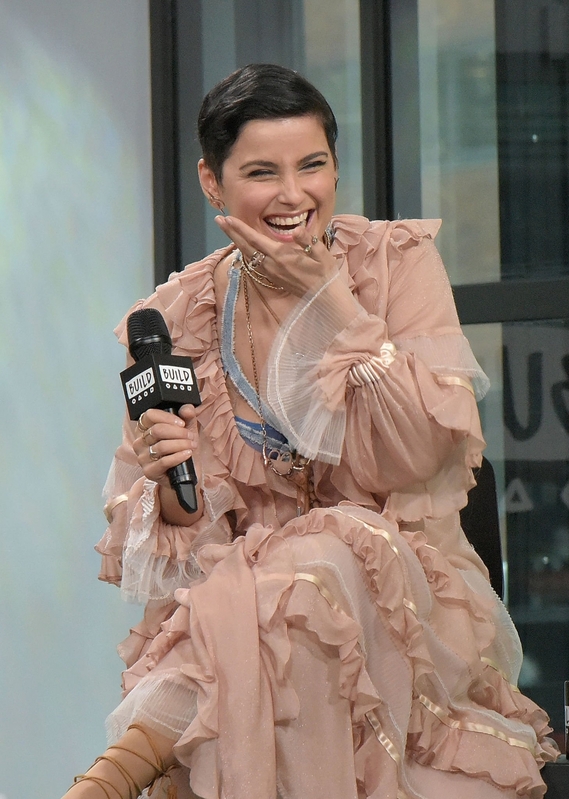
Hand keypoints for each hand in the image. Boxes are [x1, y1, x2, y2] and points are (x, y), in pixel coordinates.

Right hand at [133, 405, 197, 486]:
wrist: (185, 474)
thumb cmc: (183, 450)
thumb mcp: (188, 431)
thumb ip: (188, 417)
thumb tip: (187, 408)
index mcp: (146, 429)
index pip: (149, 416)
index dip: (167, 417)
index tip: (182, 423)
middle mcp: (140, 442)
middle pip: (157, 430)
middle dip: (178, 432)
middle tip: (190, 436)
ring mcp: (142, 458)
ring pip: (161, 446)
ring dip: (181, 444)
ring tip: (192, 445)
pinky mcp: (149, 471)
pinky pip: (164, 461)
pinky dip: (179, 456)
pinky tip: (187, 454)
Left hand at [215, 215, 336, 295]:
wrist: (322, 296)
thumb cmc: (324, 272)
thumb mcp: (320, 253)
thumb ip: (307, 240)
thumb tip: (297, 230)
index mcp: (281, 256)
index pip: (255, 239)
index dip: (240, 228)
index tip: (228, 218)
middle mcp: (271, 264)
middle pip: (245, 247)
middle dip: (231, 233)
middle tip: (218, 220)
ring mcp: (270, 272)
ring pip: (248, 255)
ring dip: (236, 242)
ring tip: (228, 230)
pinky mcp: (272, 277)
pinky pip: (254, 262)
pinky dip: (245, 251)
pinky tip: (243, 246)